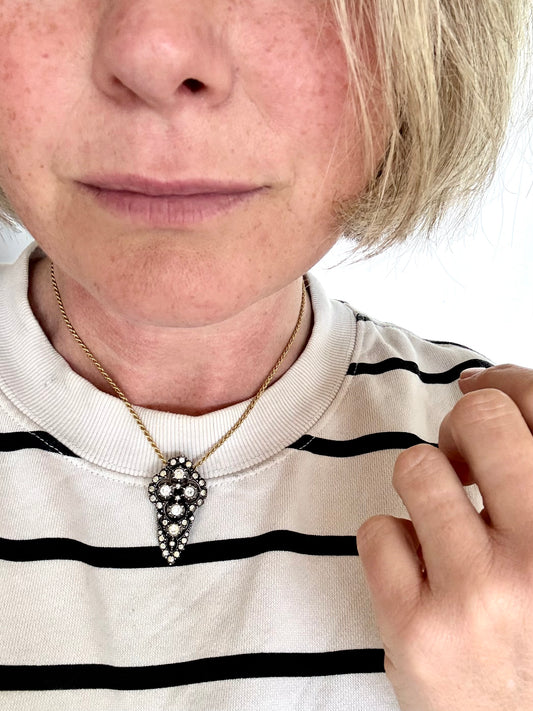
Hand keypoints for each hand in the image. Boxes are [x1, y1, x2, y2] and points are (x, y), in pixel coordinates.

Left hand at [357, 364, 532, 710]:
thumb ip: (529, 475)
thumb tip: (482, 383)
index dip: (506, 386)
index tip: (489, 392)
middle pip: (477, 418)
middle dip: (461, 432)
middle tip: (462, 464)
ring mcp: (478, 595)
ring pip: (416, 467)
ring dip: (423, 490)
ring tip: (443, 528)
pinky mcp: (416, 630)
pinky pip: (377, 531)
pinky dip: (394, 546)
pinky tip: (421, 578)